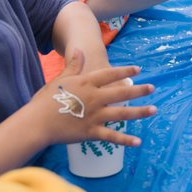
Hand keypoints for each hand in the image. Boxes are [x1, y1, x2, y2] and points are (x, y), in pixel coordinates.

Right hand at [37, 51, 154, 145]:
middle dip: (139, 90)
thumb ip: (73, 66)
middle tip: (152, 88)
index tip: (138, 69)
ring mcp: (95, 115)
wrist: (37, 123)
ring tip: (154, 110)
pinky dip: (125, 140)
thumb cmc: (45, 100)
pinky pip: (112, 137)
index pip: (110, 74)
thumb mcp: (60, 80)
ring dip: (140, 112)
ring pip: (122, 113)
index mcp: (87, 83)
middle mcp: (95, 97)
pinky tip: (138, 141)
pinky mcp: (92, 132)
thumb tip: (79, 50)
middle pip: (122, 91)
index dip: (125, 70)